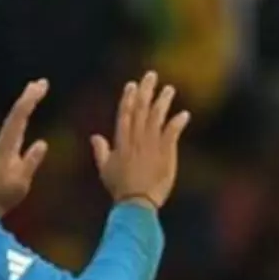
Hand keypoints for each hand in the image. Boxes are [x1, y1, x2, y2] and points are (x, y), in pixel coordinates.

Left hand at [0, 79, 49, 217]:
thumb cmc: (3, 195)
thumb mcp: (20, 181)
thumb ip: (30, 162)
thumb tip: (42, 143)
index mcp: (8, 145)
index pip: (19, 117)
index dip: (30, 100)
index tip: (42, 86)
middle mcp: (4, 141)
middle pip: (16, 113)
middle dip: (28, 96)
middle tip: (41, 82)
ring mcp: (3, 144)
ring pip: (15, 118)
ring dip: (25, 103)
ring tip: (35, 90)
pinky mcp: (5, 149)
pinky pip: (15, 125)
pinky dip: (23, 114)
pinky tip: (27, 113)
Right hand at [90, 71, 190, 209]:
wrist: (136, 203)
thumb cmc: (120, 189)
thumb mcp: (105, 169)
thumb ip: (100, 150)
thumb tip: (94, 136)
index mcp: (121, 141)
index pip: (124, 114)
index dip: (129, 98)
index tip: (132, 84)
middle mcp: (136, 139)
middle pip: (141, 110)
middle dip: (146, 91)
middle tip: (151, 75)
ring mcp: (151, 145)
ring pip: (157, 118)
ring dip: (163, 102)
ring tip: (169, 89)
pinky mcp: (166, 154)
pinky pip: (172, 134)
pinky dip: (178, 123)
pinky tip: (184, 114)